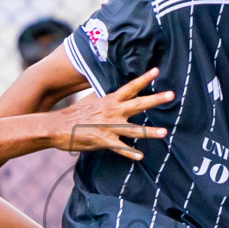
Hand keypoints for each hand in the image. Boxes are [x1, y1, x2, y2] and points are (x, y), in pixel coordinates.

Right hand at [53, 68, 172, 159]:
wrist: (57, 126)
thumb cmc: (75, 114)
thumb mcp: (92, 101)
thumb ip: (107, 97)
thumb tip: (117, 92)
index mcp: (110, 100)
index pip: (130, 87)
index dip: (144, 78)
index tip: (157, 71)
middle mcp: (112, 111)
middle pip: (138, 104)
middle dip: (155, 100)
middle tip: (171, 95)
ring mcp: (108, 126)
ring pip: (134, 129)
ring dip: (150, 131)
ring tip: (165, 132)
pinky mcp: (103, 140)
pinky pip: (120, 148)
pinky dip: (130, 153)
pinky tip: (140, 157)